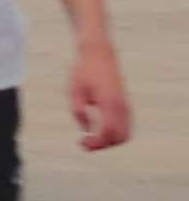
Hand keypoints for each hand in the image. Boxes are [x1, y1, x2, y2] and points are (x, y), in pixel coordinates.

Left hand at [73, 33, 133, 155]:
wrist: (99, 54)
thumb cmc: (83, 72)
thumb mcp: (74, 91)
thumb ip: (79, 113)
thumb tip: (86, 131)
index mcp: (109, 103)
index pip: (107, 133)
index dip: (96, 143)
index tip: (81, 143)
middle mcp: (122, 106)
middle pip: (120, 138)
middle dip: (104, 145)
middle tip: (85, 145)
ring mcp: (126, 106)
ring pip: (125, 134)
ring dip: (110, 141)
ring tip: (91, 139)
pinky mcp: (126, 105)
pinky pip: (126, 127)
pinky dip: (115, 134)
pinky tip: (99, 132)